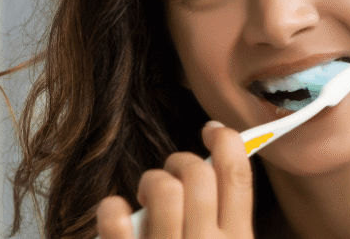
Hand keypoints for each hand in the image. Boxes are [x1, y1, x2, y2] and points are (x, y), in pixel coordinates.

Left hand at [96, 121, 254, 237]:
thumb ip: (222, 221)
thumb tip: (213, 168)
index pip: (238, 176)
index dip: (227, 141)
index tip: (212, 129)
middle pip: (198, 173)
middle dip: (180, 161)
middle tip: (170, 176)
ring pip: (164, 188)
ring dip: (150, 182)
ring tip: (146, 199)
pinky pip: (117, 220)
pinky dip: (111, 209)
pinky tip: (116, 213)